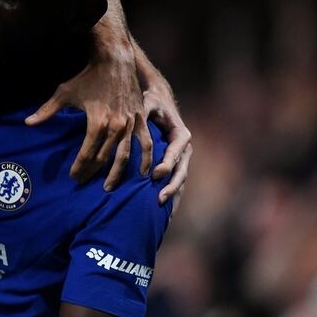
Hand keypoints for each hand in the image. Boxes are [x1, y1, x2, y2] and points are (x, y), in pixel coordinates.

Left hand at [26, 50, 151, 189]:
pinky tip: (144, 173)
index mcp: (97, 123)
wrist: (115, 60)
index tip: (72, 176)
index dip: (79, 167)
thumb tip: (27, 123)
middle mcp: (116, 127)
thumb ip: (47, 111)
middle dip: (92, 172)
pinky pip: (145, 143)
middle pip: (104, 158)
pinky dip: (146, 159)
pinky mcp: (141, 119)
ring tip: (108, 186)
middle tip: (84, 182)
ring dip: (117, 173)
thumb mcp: (64, 93)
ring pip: (125, 156)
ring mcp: (130, 124)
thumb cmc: (87, 77)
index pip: (87, 153)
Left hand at [144, 82, 191, 204]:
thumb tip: (132, 118)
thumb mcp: (148, 101)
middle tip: (159, 199)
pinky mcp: (174, 166)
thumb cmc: (152, 101)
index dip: (167, 164)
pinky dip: (171, 197)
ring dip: (172, 195)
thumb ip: (143, 110)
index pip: (175, 151)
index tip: (155, 175)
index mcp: (180, 134)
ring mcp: (181, 160)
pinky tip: (165, 215)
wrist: (159, 100)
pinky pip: (174, 183)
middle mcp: (184, 149)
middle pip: (181, 171)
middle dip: (171, 186)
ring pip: (179, 180)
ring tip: (162, 212)